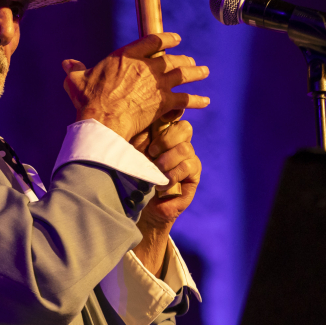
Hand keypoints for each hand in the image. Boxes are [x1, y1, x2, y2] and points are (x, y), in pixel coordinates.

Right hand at [62, 33, 209, 140]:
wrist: (103, 119)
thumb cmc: (88, 100)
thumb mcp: (77, 81)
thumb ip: (75, 70)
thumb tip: (66, 64)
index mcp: (126, 56)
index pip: (152, 41)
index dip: (166, 39)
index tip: (175, 39)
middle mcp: (146, 66)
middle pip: (171, 58)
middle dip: (182, 58)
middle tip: (190, 60)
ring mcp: (157, 83)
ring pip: (182, 74)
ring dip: (195, 73)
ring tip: (204, 71)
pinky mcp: (164, 102)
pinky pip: (185, 99)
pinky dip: (197, 100)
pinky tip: (205, 101)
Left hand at [131, 119, 201, 275]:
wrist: (139, 207)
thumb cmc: (131, 176)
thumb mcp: (132, 154)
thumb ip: (138, 136)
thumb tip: (136, 120)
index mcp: (165, 134)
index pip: (175, 116)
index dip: (165, 124)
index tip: (150, 141)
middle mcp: (180, 143)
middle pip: (185, 128)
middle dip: (166, 141)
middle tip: (151, 154)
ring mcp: (189, 159)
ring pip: (186, 149)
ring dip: (168, 162)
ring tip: (156, 173)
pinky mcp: (193, 176)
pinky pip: (188, 168)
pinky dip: (172, 178)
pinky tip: (161, 188)